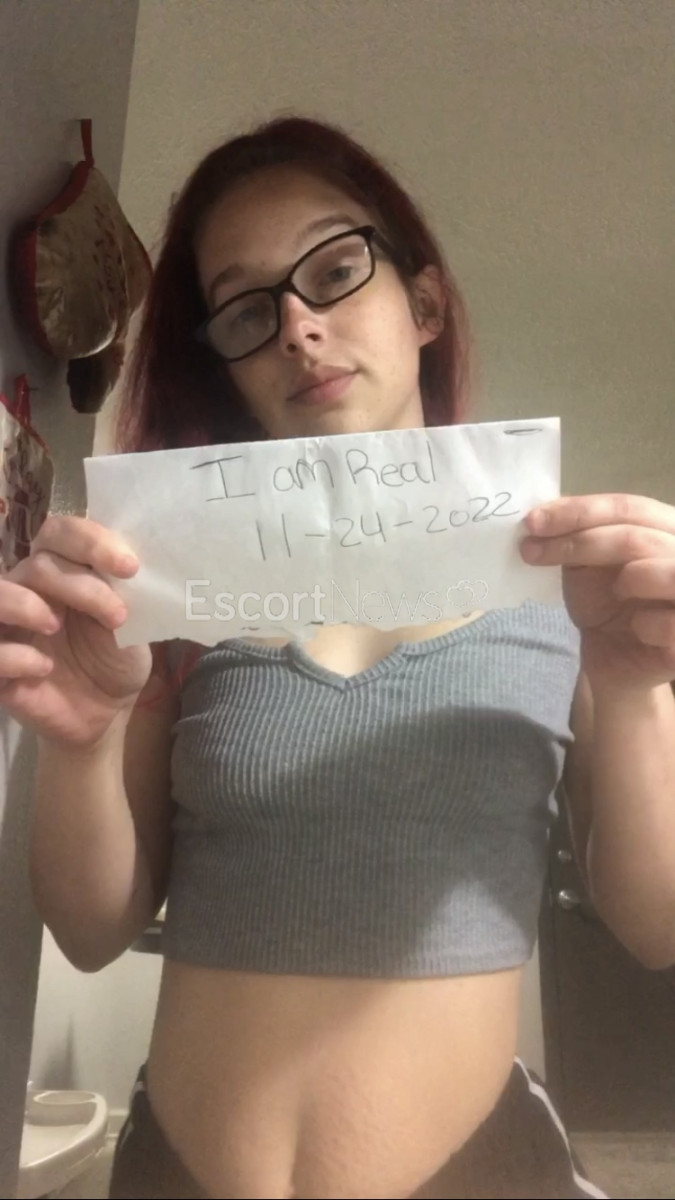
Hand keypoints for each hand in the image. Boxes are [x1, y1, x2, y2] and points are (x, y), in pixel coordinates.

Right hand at [0, 515, 151, 743]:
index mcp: (63, 571)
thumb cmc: (115, 659)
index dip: (91, 542)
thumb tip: (129, 567)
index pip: (59, 533)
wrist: (106, 713)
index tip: (130, 567)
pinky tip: (44, 669)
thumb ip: (123, 592)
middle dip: (82, 585)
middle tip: (118, 615)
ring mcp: (9, 626)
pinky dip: (16, 655)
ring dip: (27, 604)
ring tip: (57, 626)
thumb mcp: (132, 625)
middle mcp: (30, 590)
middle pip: (38, 564)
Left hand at [521, 493, 674, 689]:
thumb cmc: (608, 604)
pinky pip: (671, 622)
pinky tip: (636, 629)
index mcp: (670, 527)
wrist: (618, 658)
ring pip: (667, 572)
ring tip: (617, 593)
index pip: (631, 508)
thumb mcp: (588, 562)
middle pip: (638, 536)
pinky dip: (645, 624)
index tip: (533, 521)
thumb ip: (579, 533)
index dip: (580, 511)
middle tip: (531, 549)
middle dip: (581, 542)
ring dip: (629, 579)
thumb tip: (543, 513)